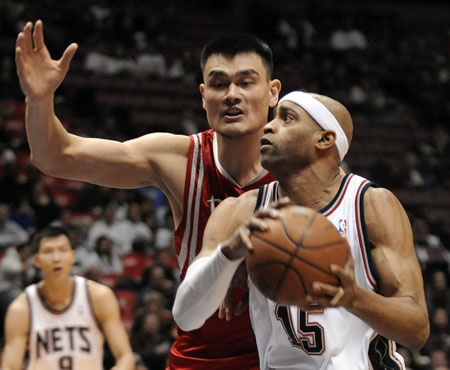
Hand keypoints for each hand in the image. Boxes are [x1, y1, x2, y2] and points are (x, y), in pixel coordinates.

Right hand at [15, 20, 77, 100]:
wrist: (45, 94)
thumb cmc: (53, 81)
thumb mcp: (62, 67)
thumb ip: (67, 56)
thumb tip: (75, 44)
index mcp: (41, 54)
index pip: (38, 39)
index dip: (38, 31)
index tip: (39, 22)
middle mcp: (32, 56)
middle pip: (28, 42)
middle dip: (28, 33)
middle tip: (28, 24)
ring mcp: (26, 63)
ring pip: (22, 50)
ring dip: (21, 42)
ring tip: (22, 34)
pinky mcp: (23, 71)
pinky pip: (20, 62)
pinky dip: (19, 56)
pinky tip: (19, 49)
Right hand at [218, 197, 291, 319]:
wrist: (236, 245)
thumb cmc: (255, 238)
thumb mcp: (266, 235)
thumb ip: (278, 234)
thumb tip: (298, 241)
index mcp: (262, 217)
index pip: (272, 207)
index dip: (279, 203)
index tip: (289, 201)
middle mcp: (254, 218)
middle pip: (262, 211)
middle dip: (270, 211)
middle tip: (278, 215)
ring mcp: (246, 225)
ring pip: (252, 222)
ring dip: (259, 223)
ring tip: (265, 227)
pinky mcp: (240, 234)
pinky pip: (244, 238)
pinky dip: (247, 242)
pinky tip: (251, 248)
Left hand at [306, 240, 357, 309]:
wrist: (354, 298)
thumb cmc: (349, 276)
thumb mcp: (350, 265)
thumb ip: (346, 251)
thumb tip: (342, 234)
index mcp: (348, 280)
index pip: (344, 275)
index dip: (338, 272)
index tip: (331, 267)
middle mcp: (342, 292)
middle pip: (333, 291)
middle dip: (324, 288)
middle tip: (314, 285)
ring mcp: (336, 301)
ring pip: (325, 302)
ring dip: (315, 300)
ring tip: (305, 296)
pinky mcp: (329, 307)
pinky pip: (318, 307)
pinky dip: (309, 306)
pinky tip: (299, 302)